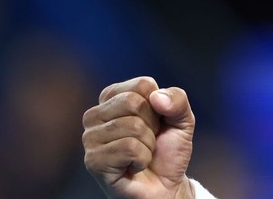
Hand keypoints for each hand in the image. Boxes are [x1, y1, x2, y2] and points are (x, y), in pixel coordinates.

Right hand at [83, 76, 196, 198]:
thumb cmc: (167, 152)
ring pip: (132, 126)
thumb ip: (177, 100)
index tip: (156, 123)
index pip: (142, 85)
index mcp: (112, 97)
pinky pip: (129, 148)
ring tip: (142, 155)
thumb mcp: (181, 120)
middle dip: (152, 126)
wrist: (165, 188)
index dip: (159, 106)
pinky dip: (142, 159)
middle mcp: (95, 114)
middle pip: (134, 103)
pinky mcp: (93, 161)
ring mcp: (90, 138)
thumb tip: (156, 97)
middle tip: (149, 141)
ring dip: (148, 145)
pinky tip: (134, 167)